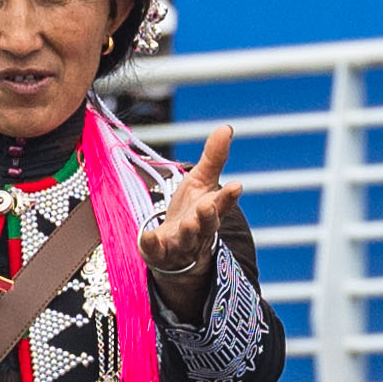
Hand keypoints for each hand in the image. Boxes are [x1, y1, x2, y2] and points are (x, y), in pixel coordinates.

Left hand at [140, 126, 238, 297]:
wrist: (176, 250)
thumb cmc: (192, 211)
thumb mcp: (201, 182)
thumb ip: (214, 159)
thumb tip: (227, 128)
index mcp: (211, 210)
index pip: (223, 203)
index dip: (229, 197)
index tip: (236, 186)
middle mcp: (199, 229)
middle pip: (207, 224)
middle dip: (208, 215)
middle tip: (207, 206)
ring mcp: (180, 244)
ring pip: (187, 239)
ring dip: (188, 231)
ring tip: (188, 222)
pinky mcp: (160, 253)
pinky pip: (156, 251)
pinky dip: (151, 245)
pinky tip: (146, 237)